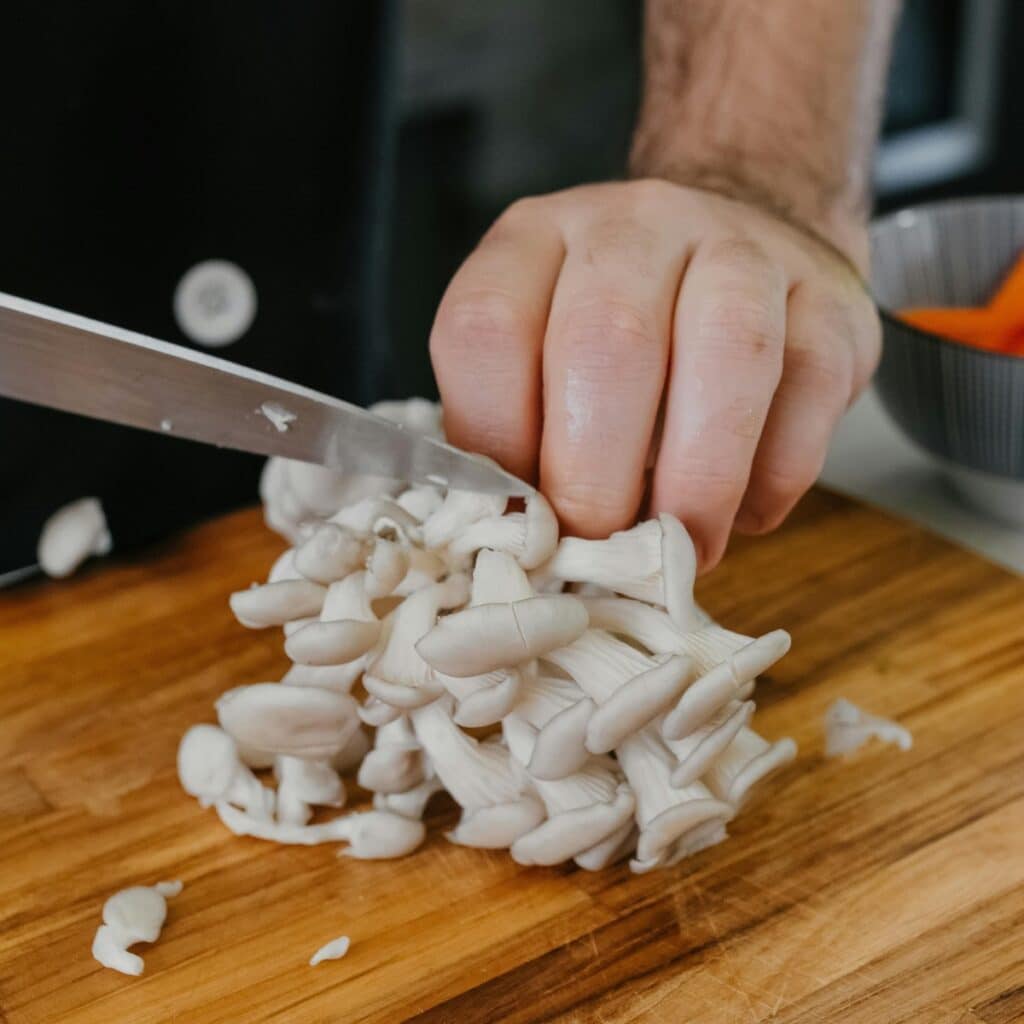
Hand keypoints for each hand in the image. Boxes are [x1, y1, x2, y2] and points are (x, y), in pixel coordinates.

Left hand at [430, 180, 879, 569]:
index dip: (495, 441)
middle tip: (598, 549)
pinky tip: (746, 510)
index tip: (520, 516)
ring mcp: (742, 249)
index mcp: (536, 241)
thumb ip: (519, 433)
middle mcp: (635, 227)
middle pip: (607, 341)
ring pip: (729, 352)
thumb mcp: (542, 356)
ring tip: (682, 550)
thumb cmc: (628, 331)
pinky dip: (774, 476)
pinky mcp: (829, 299)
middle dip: (595, 477)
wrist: (750, 238)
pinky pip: (810, 389)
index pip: (486, 329)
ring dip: (698, 481)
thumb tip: (521, 539)